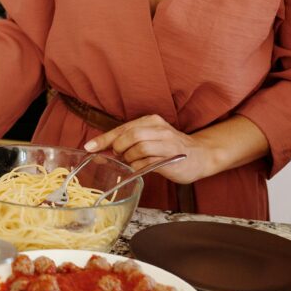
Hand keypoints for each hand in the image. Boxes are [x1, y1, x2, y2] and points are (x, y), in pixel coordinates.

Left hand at [83, 114, 203, 183]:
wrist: (201, 156)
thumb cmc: (170, 148)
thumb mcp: (150, 137)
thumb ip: (129, 140)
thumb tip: (103, 149)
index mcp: (151, 121)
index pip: (122, 128)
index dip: (104, 138)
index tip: (89, 147)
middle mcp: (160, 129)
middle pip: (130, 135)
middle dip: (119, 147)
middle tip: (119, 155)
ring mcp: (167, 144)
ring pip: (139, 148)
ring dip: (130, 158)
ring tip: (132, 162)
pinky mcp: (172, 159)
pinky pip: (148, 163)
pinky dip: (138, 167)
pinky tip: (139, 169)